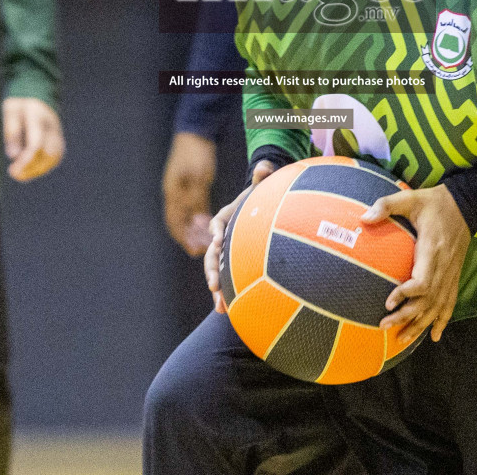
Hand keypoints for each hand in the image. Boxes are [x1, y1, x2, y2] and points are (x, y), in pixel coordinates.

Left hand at [4, 97, 64, 181]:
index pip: (36, 144)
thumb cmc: (20, 104)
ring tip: (20, 174)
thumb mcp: (10, 111)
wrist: (38, 93)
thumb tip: (13, 156)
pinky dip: (43, 167)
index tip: (12, 170)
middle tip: (14, 173)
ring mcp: (58, 133)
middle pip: (47, 155)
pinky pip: (55, 158)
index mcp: (38, 117)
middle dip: (31, 168)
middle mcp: (52, 127)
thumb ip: (12, 131)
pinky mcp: (59, 140)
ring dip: (37, 170)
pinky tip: (29, 171)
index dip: (25, 160)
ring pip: (53, 158)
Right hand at [163, 132, 216, 255]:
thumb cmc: (198, 154)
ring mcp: (178, 188)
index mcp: (173, 194)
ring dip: (193, 227)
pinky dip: (196, 215)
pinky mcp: (185, 183)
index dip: (185, 239)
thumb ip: (197, 200)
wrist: (195, 132)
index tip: (197, 251)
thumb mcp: (199, 179)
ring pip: (184, 214)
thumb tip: (199, 223)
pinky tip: (206, 219)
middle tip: (203, 248)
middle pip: (179, 222)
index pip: (176, 224)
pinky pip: (188, 205)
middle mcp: (173, 193)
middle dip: (190, 236)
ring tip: (206, 237)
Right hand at [205, 159, 277, 310]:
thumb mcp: (262, 188)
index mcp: (226, 218)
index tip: (218, 240)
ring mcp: (226, 253)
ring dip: (216, 288)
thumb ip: (263, 178)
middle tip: (214, 283)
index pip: (217, 223)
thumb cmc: (262, 200)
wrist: (261, 212)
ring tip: (219, 305)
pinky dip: (225, 295)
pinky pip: (227, 281)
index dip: (216, 231)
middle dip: (212, 269)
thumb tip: (264, 165)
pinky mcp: (233, 265)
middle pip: (212, 254)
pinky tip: (226, 311)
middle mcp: (222, 237)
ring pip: (216, 271)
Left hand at [362, 185, 469, 345]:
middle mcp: (444, 266)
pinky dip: (443, 321)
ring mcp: (451, 273)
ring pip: (438, 306)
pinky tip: (434, 336)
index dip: (406, 295)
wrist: (468, 205)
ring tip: (402, 339)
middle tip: (384, 326)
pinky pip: (450, 303)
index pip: (422, 281)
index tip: (388, 302)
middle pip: (428, 300)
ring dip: (421, 325)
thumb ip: (386, 205)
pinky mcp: (455, 276)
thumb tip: (363, 217)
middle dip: (407, 317)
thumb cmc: (435, 202)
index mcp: (432, 249)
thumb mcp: (410, 198)